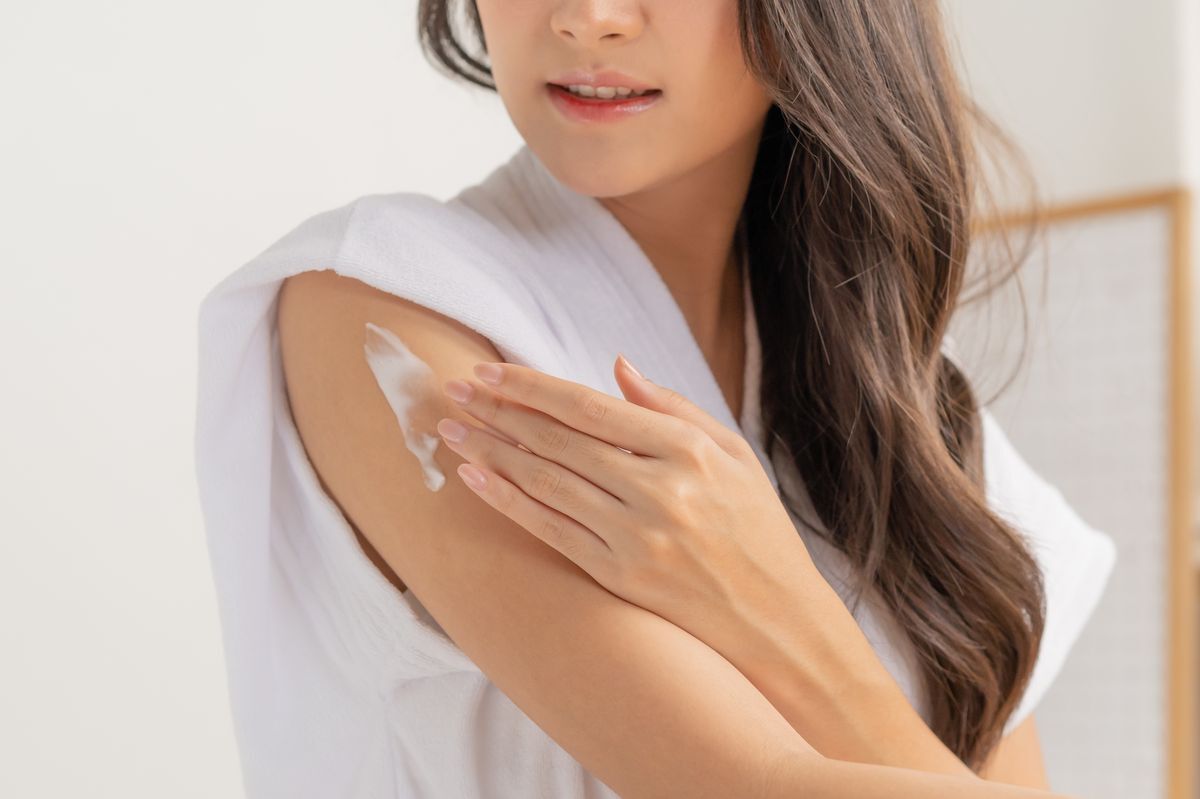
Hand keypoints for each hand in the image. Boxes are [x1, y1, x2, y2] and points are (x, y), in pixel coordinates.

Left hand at [434, 353, 820, 657]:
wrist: (776, 619)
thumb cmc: (756, 529)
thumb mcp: (733, 455)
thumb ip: (673, 408)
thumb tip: (616, 366)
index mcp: (688, 449)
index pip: (590, 406)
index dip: (533, 386)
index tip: (489, 370)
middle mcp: (660, 490)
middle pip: (559, 440)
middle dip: (498, 410)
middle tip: (452, 388)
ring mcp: (637, 537)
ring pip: (546, 482)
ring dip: (490, 450)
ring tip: (450, 428)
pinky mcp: (620, 576)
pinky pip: (550, 529)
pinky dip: (507, 501)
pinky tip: (474, 477)